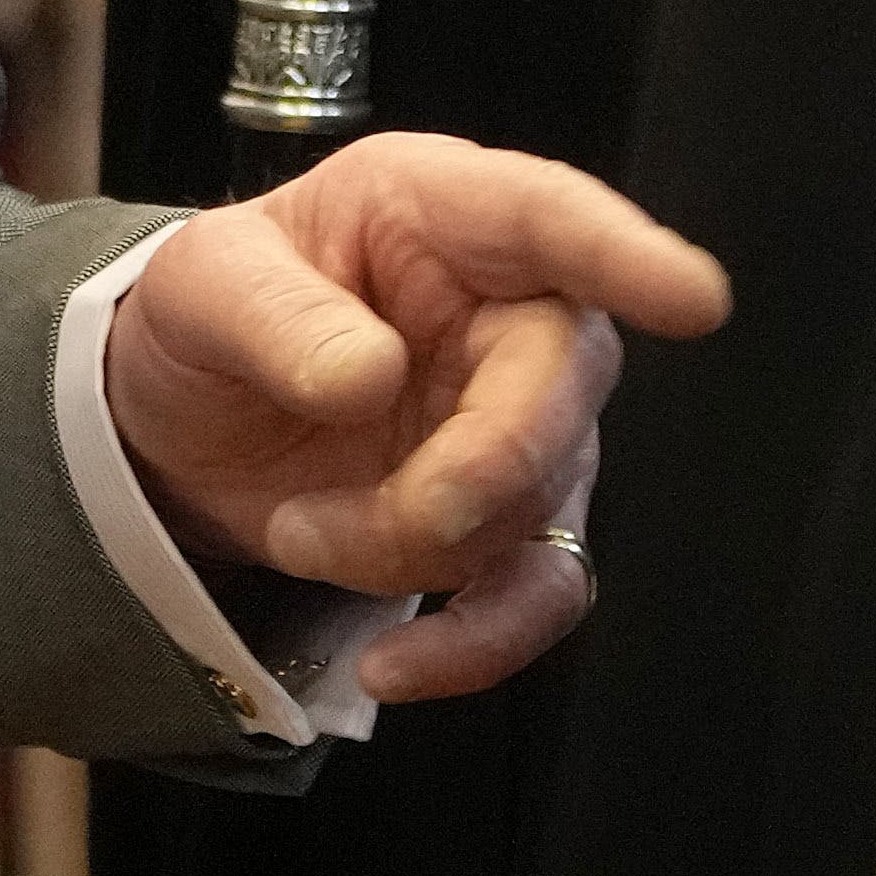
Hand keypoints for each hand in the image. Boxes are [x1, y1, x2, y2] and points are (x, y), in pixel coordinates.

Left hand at [102, 130, 732, 701]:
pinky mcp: (503, 521)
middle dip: (476, 467)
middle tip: (379, 510)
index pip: (549, 218)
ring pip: (537, 501)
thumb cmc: (212, 317)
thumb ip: (273, 318)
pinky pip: (535, 595)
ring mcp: (518, 420)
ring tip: (300, 533)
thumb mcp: (199, 289)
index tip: (691, 298)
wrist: (183, 423)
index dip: (627, 255)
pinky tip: (395, 663)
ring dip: (414, 549)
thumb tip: (366, 375)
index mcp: (439, 212)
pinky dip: (474, 644)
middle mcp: (504, 309)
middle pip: (562, 382)